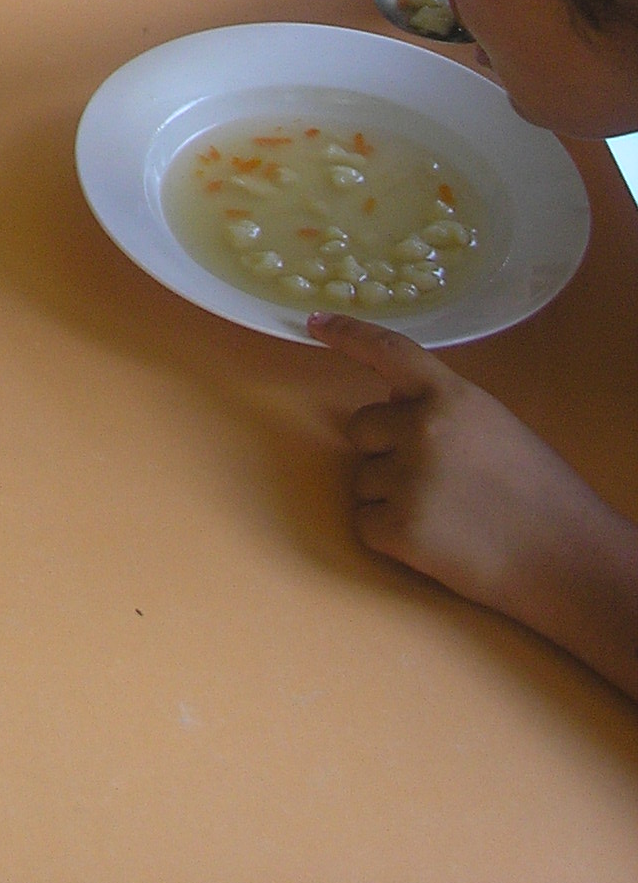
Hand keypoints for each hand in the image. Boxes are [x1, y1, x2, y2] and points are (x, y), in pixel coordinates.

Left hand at [312, 312, 637, 678]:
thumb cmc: (537, 491)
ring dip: (391, 495)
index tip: (313, 322)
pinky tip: (434, 541)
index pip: (387, 351)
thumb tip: (390, 401)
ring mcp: (406, 478)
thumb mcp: (492, 424)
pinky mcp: (398, 528)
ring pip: (363, 477)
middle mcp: (420, 428)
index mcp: (450, 396)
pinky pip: (364, 521)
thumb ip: (440, 407)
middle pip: (362, 428)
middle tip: (439, 480)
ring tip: (448, 513)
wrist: (568, 560)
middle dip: (387, 451)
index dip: (347, 333)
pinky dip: (389, 534)